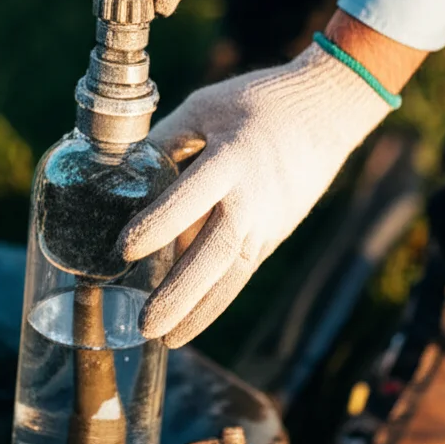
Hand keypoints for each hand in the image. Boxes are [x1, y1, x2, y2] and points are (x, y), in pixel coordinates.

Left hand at [118, 42, 391, 346]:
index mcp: (232, 158)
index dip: (160, 224)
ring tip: (166, 340)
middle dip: (181, 292)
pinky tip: (191, 322)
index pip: (192, 196)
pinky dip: (217, 300)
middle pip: (218, 252)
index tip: (125, 249)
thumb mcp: (205, 108)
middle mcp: (253, 196)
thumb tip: (118, 172)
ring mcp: (269, 220)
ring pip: (234, 273)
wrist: (326, 111)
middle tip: (147, 324)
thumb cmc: (257, 103)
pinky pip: (242, 272)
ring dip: (200, 310)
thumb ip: (164, 140)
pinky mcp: (274, 233)